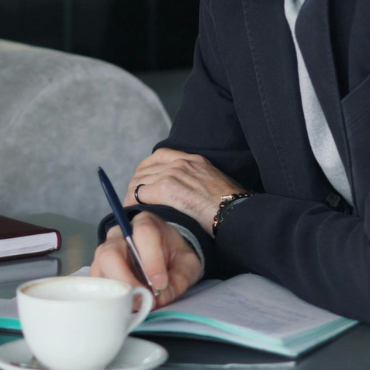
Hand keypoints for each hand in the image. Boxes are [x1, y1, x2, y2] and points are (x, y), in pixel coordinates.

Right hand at [90, 212, 202, 305]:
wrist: (165, 253)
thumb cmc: (175, 256)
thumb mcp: (187, 264)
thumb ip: (179, 279)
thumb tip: (158, 298)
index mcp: (146, 223)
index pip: (144, 234)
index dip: (151, 260)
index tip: (160, 284)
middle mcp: (120, 234)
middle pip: (111, 252)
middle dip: (125, 280)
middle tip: (140, 299)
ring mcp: (106, 250)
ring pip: (99, 267)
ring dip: (115, 290)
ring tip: (134, 304)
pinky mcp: (100, 267)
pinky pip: (97, 281)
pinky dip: (108, 295)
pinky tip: (124, 303)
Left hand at [124, 148, 244, 233]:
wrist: (237, 212)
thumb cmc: (231, 206)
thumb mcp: (213, 185)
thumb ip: (196, 183)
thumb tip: (184, 195)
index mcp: (193, 159)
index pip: (158, 157)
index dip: (146, 171)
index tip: (142, 184)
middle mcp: (182, 162)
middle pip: (145, 169)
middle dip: (136, 184)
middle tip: (133, 199)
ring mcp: (174, 173)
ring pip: (140, 181)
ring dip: (132, 195)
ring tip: (131, 207)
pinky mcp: (168, 188)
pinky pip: (140, 194)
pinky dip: (134, 203)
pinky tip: (134, 211)